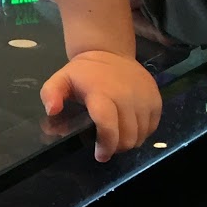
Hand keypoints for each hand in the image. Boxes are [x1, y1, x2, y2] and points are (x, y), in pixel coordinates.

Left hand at [40, 50, 161, 162]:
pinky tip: (129, 127)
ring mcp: (144, 98)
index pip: (108, 124)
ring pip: (141, 135)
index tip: (100, 155)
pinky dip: (142, 133)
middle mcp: (126, 96)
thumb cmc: (84, 73)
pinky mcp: (156, 99)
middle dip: (116, 147)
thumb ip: (50, 94)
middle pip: (127, 136)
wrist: (110, 52)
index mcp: (101, 93)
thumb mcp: (61, 79)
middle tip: (106, 145)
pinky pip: (152, 127)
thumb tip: (52, 110)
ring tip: (117, 136)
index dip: (106, 144)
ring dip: (129, 141)